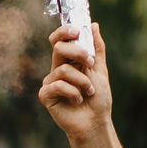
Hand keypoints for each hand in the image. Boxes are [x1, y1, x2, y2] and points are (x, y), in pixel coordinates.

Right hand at [39, 22, 115, 146]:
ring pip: (63, 70)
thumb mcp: (100, 69)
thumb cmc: (98, 99)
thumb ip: (97, 48)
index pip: (59, 40)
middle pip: (58, 48)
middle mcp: (57, 69)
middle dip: (77, 52)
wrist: (96, 122)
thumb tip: (94, 25)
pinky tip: (78, 101)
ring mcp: (50, 82)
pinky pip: (58, 85)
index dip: (64, 32)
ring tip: (89, 92)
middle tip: (89, 63)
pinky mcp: (46, 96)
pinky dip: (73, 92)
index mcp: (68, 61)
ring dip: (82, 80)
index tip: (77, 31)